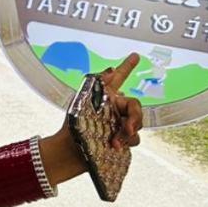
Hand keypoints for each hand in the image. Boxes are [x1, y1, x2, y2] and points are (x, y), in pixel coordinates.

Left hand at [42, 55, 143, 184]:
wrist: (70, 150)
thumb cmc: (73, 125)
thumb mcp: (81, 101)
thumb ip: (97, 85)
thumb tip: (111, 69)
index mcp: (106, 96)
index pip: (119, 78)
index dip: (127, 67)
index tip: (135, 56)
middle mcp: (115, 109)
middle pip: (135, 107)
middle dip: (135, 116)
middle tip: (128, 127)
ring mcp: (120, 125)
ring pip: (137, 124)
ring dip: (127, 133)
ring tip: (114, 141)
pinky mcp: (122, 140)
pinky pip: (135, 139)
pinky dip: (127, 142)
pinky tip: (115, 146)